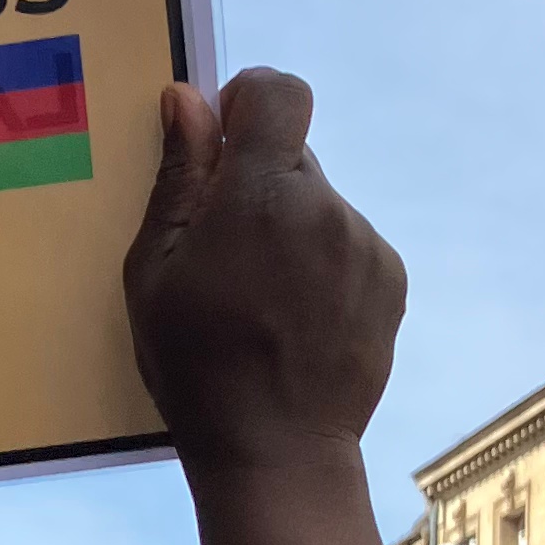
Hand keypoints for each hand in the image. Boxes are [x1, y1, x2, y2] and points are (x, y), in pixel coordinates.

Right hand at [122, 70, 405, 486]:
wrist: (276, 451)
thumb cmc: (196, 365)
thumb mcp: (154, 271)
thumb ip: (177, 177)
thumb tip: (187, 99)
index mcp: (261, 194)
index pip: (278, 93)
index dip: (247, 103)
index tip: (222, 145)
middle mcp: (325, 207)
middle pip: (293, 157)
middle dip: (256, 187)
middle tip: (224, 256)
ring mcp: (365, 245)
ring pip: (319, 206)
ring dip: (289, 231)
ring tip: (261, 302)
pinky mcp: (390, 281)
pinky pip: (347, 246)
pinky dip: (321, 267)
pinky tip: (295, 322)